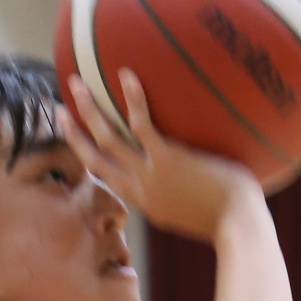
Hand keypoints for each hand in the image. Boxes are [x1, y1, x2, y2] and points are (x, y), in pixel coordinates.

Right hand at [63, 68, 261, 241]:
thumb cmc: (235, 220)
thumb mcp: (202, 214)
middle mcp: (140, 191)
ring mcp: (150, 176)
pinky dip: (132, 99)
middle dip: (73, 134)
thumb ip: (192, 196)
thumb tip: (205, 178)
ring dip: (88, 109)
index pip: (111, 180)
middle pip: (94, 159)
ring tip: (75, 82)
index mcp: (147, 203)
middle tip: (60, 110)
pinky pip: (142, 125)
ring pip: (107, 139)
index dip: (94, 158)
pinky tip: (126, 74)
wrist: (239, 227)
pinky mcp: (167, 160)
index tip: (84, 141)